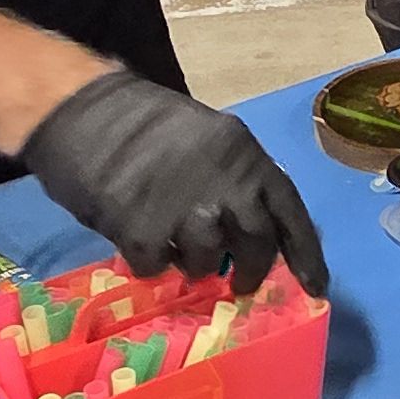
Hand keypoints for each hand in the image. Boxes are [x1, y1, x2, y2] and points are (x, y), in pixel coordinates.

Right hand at [21, 70, 330, 292]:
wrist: (83, 110)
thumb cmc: (144, 124)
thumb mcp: (208, 140)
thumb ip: (232, 180)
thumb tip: (247, 230)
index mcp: (245, 155)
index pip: (289, 212)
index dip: (306, 254)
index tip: (316, 288)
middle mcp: (226, 183)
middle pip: (257, 243)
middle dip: (253, 270)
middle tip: (241, 283)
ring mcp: (186, 209)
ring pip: (209, 261)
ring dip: (196, 264)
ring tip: (177, 249)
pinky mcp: (144, 230)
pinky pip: (157, 267)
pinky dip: (150, 264)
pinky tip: (139, 243)